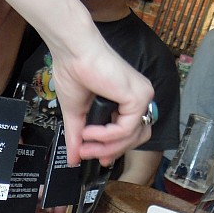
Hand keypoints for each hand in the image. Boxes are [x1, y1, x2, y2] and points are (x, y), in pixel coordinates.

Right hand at [46, 37, 152, 165]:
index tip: (99, 159)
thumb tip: (72, 159)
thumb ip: (77, 136)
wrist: (72, 53)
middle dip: (111, 150)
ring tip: (85, 144)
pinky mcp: (139, 96)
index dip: (115, 148)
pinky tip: (90, 131)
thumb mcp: (76, 113)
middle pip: (136, 138)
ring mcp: (142, 96)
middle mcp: (138, 97)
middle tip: (88, 154)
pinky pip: (126, 128)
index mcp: (127, 99)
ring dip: (107, 146)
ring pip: (133, 137)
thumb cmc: (73, 72)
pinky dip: (107, 135)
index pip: (131, 133)